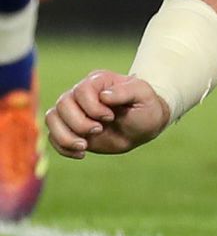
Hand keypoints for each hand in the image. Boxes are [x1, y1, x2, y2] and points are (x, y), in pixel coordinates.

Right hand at [45, 71, 170, 157]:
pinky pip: (52, 136)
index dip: (92, 107)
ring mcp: (74, 111)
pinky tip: (82, 154)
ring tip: (85, 146)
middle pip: (62, 104)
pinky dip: (63, 147)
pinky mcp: (71, 129)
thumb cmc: (146, 107)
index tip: (110, 117)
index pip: (81, 90)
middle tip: (99, 130)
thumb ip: (126, 91)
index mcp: (98, 81)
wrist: (145, 127)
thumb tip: (103, 96)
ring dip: (65, 136)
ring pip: (51, 119)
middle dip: (79, 122)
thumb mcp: (144, 95)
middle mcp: (81, 94)